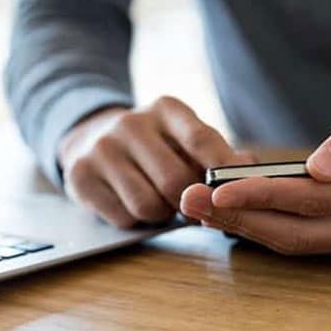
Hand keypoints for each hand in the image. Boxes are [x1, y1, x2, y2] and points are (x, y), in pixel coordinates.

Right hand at [59, 96, 255, 227]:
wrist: (90, 136)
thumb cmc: (152, 144)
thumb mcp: (182, 137)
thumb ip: (217, 154)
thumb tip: (250, 170)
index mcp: (165, 109)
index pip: (201, 139)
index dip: (224, 171)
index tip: (239, 192)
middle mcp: (130, 123)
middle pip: (175, 182)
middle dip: (189, 203)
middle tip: (191, 206)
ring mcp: (101, 149)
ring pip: (148, 205)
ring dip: (161, 214)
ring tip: (158, 201)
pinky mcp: (80, 176)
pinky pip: (123, 217)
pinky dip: (135, 220)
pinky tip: (131, 202)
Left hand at [181, 90, 330, 256]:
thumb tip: (317, 166)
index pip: (313, 200)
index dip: (262, 195)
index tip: (218, 188)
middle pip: (295, 232)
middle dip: (237, 218)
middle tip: (189, 199)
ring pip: (294, 242)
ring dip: (243, 226)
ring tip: (198, 207)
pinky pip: (301, 240)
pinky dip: (262, 228)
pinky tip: (231, 214)